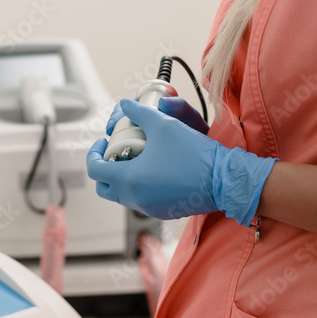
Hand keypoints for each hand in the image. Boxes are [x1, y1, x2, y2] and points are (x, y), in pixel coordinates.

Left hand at [87, 99, 276, 223]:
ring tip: (134, 159)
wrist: (222, 180)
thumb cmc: (193, 154)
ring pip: (122, 196)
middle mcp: (135, 198)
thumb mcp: (164, 125)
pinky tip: (152, 172)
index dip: (94, 154)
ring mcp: (148, 208)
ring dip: (121, 179)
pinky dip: (139, 188)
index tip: (102, 143)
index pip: (95, 170)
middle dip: (104, 170)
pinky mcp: (162, 212)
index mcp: (129, 179)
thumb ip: (139, 113)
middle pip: (104, 188)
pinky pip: (141, 201)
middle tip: (114, 154)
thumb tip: (126, 105)